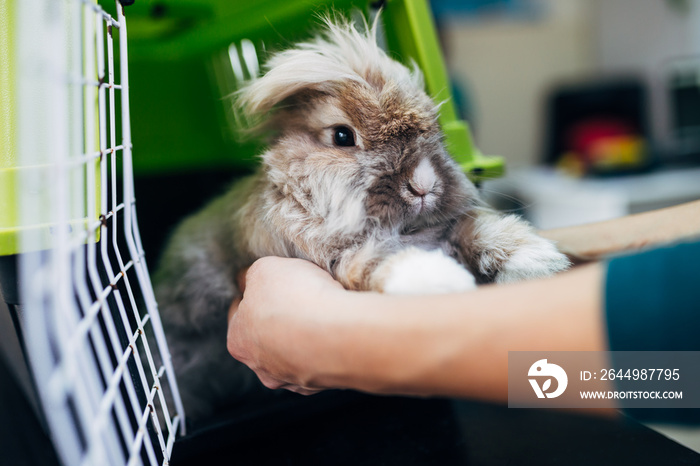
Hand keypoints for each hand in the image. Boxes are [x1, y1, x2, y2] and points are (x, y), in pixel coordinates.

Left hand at [227, 256, 344, 394]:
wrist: (340, 335)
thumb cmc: (295, 301)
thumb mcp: (265, 269)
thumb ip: (252, 275)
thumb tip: (249, 279)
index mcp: (238, 341)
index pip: (239, 312)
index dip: (254, 292)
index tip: (270, 283)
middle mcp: (262, 368)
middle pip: (266, 337)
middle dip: (280, 317)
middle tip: (298, 297)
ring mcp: (293, 380)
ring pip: (294, 353)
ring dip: (304, 336)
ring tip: (322, 313)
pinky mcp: (323, 384)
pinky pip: (321, 362)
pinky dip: (326, 348)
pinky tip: (336, 331)